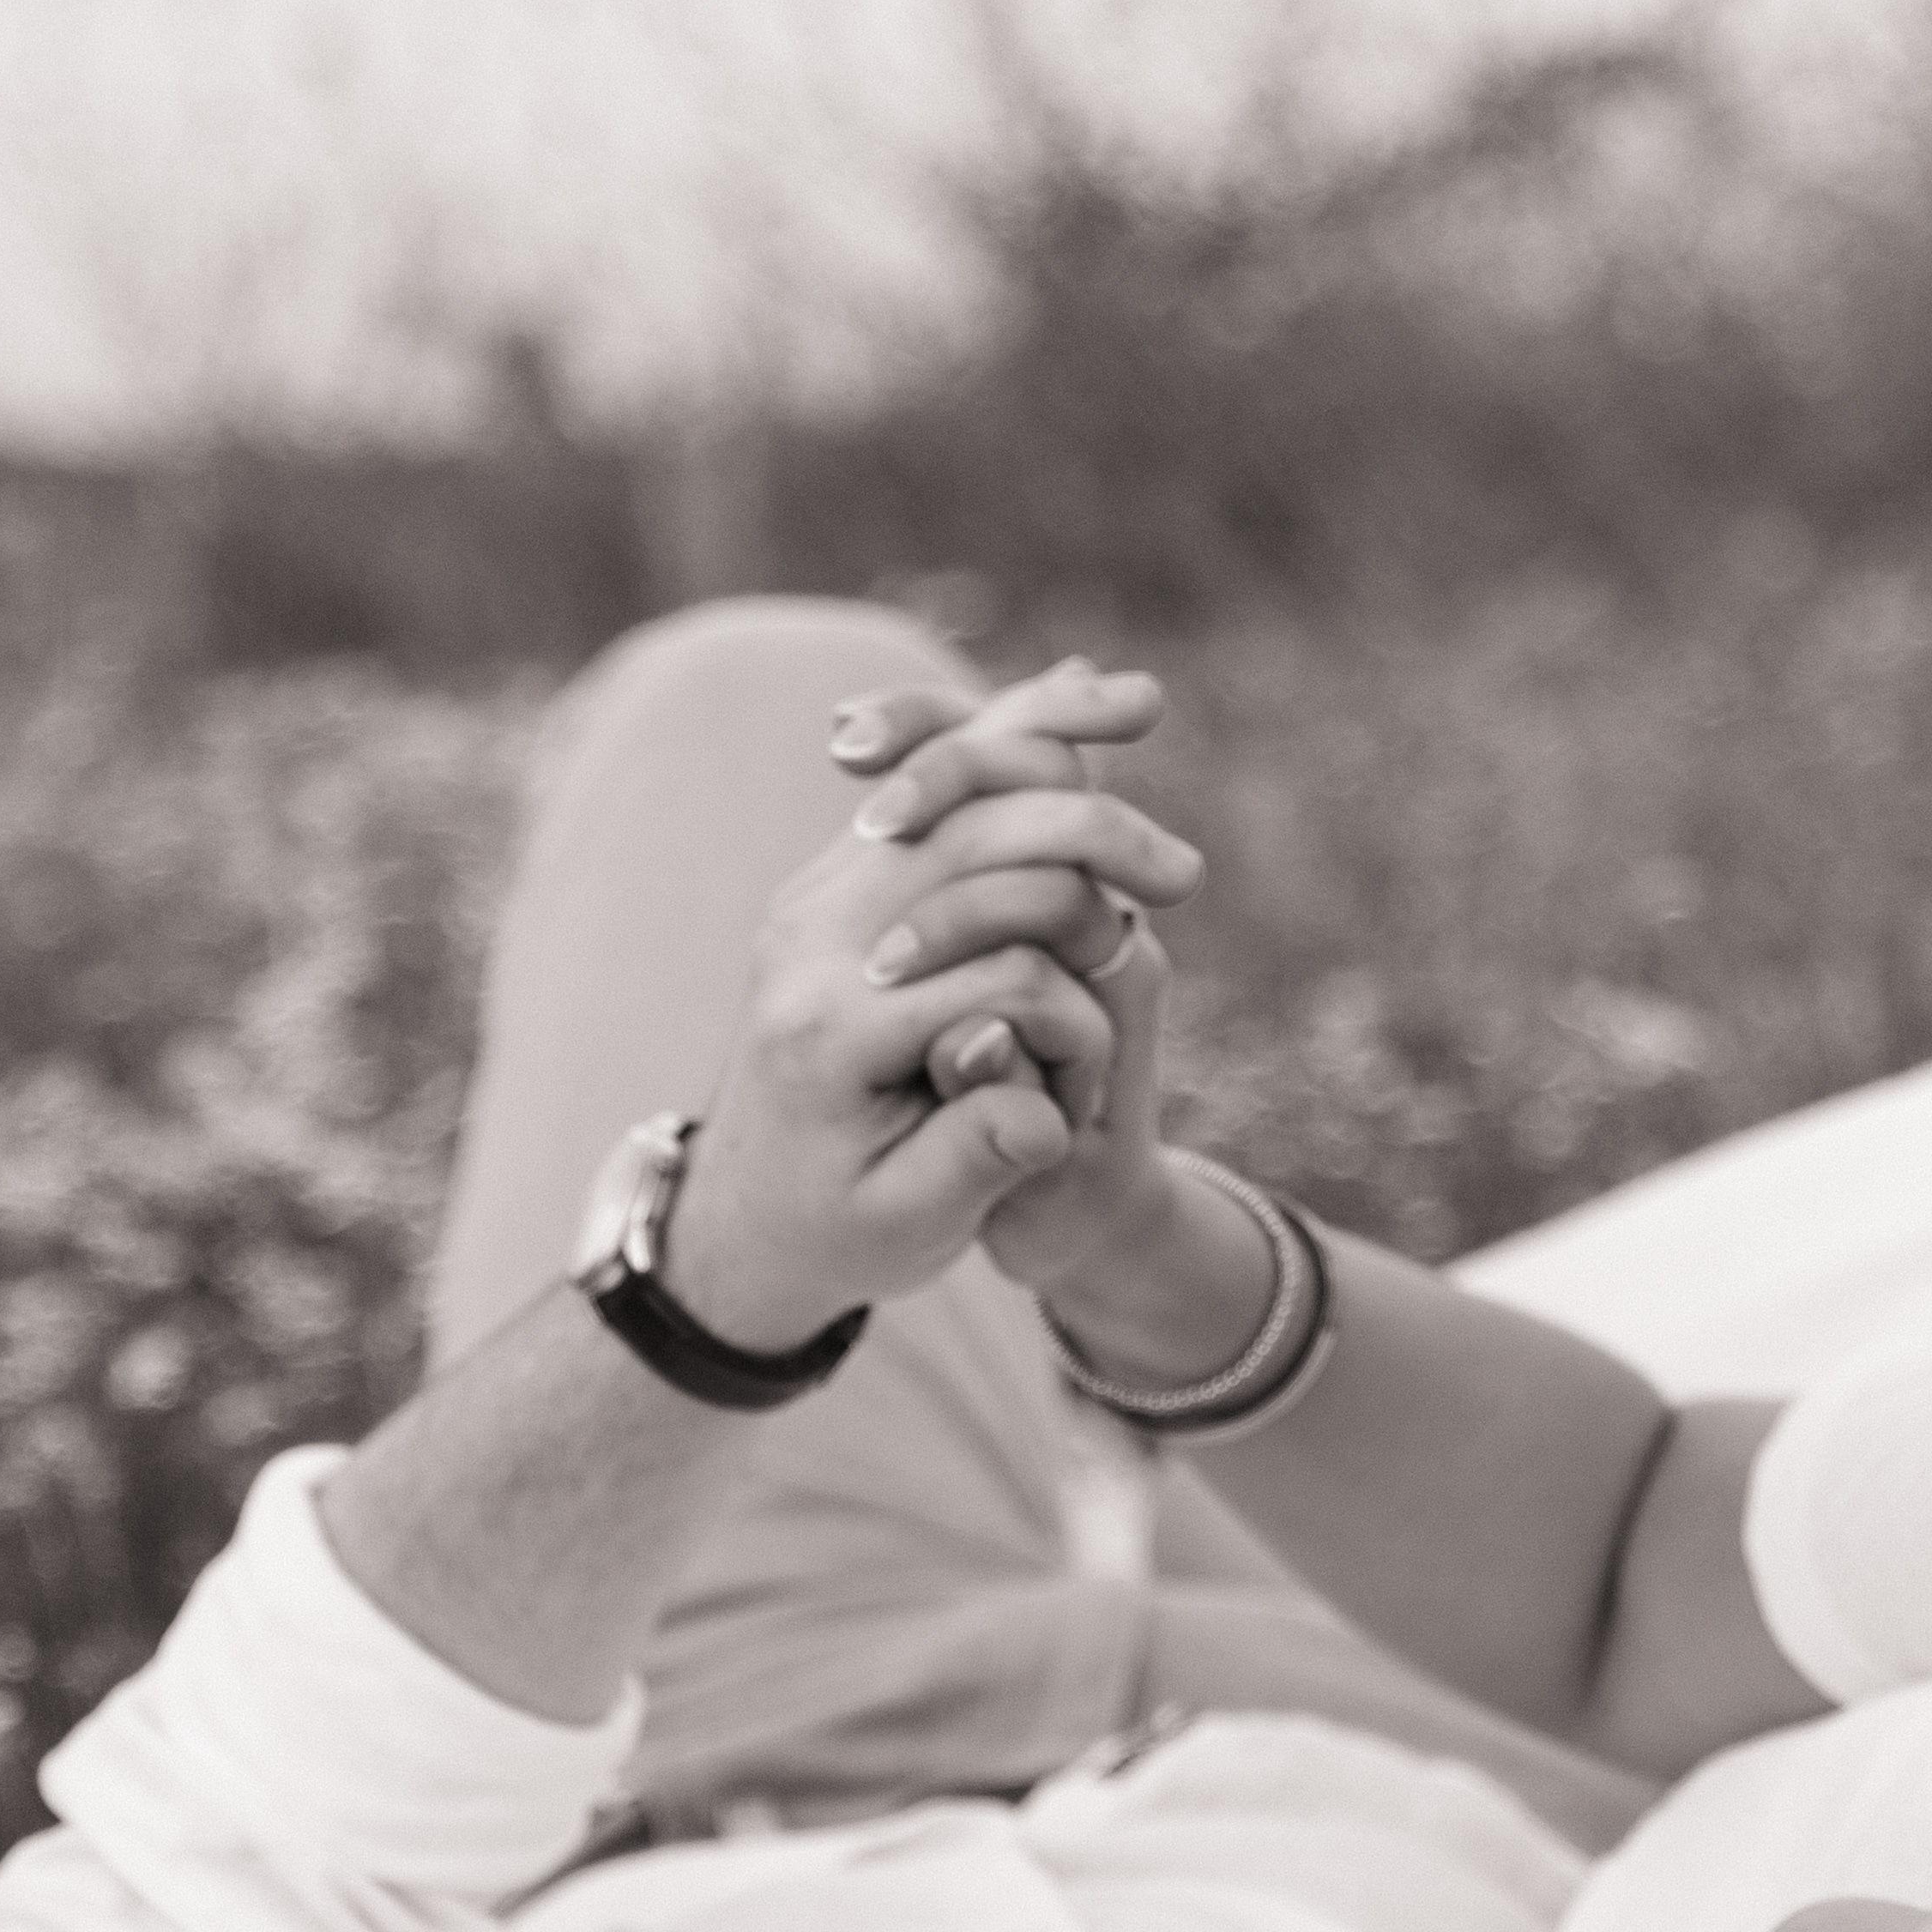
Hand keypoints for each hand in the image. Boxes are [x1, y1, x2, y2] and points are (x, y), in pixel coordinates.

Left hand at [665, 662, 1206, 1347]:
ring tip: (1143, 703)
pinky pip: (930, 781)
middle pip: (967, 844)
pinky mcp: (835, 878)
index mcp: (829, 1031)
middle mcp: (809, 941)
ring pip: (946, 786)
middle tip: (1188, 874)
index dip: (1068, 1012)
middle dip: (1087, 836)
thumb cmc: (838, 1237)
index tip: (1103, 1066)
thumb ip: (977, 1160)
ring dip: (1045, 736)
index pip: (991, 977)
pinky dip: (1006, 730)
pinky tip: (1085, 693)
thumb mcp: (908, 1230)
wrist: (743, 1217)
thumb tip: (1047, 1113)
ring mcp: (814, 897)